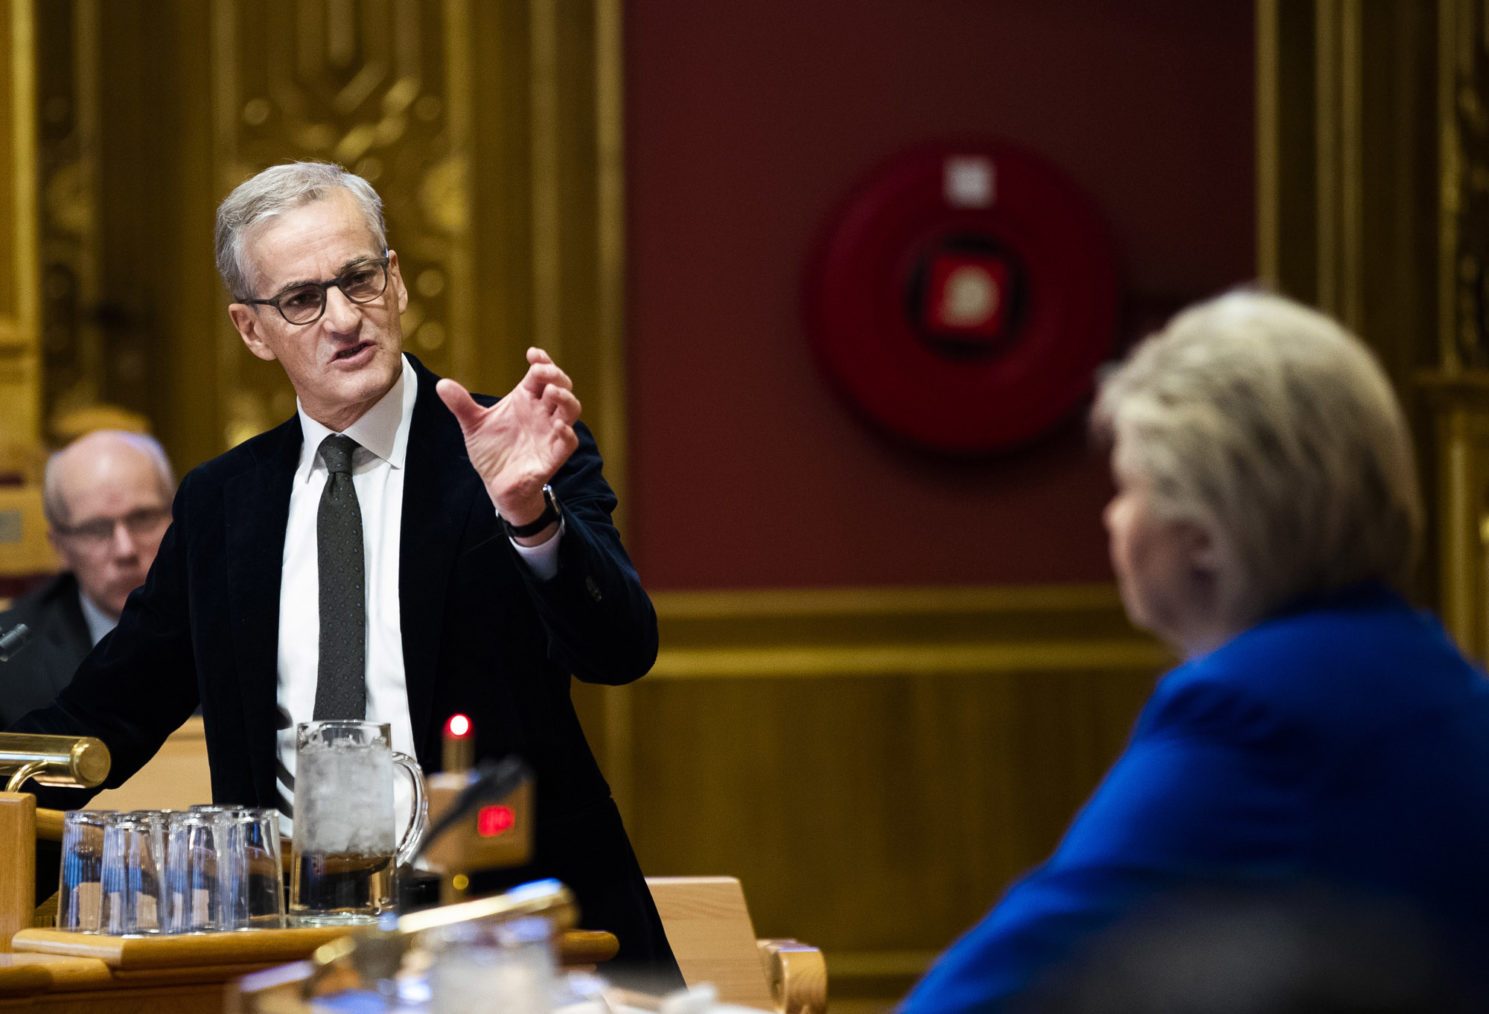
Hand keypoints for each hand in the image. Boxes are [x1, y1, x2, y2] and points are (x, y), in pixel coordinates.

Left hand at [436, 348, 580, 528]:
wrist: (497, 485)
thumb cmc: (492, 451)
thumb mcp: (473, 425)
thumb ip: (461, 405)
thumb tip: (441, 384)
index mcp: (527, 399)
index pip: (541, 374)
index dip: (542, 361)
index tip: (532, 354)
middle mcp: (543, 412)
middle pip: (561, 386)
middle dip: (555, 375)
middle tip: (540, 370)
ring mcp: (551, 432)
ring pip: (572, 410)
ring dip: (565, 399)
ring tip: (551, 392)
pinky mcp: (555, 454)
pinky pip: (569, 441)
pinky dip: (566, 432)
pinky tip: (558, 426)